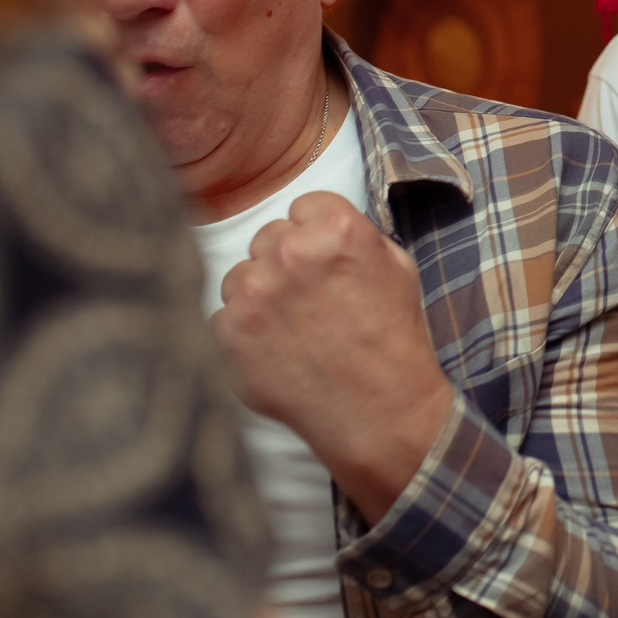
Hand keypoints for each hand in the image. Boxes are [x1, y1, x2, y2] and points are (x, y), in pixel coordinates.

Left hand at [212, 191, 453, 522]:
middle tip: (309, 299)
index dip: (316, 233)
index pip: (303, 206)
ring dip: (258, 295)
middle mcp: (291, 253)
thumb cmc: (392, 339)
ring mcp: (254, 294)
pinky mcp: (229, 333)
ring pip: (239, 275)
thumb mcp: (395, 268)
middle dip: (285, 263)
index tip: (324, 260)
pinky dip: (243, 333)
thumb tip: (316, 226)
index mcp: (337, 229)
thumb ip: (354, 234)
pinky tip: (275, 351)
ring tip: (292, 328)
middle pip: (268, 238)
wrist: (378, 411)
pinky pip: (222, 317)